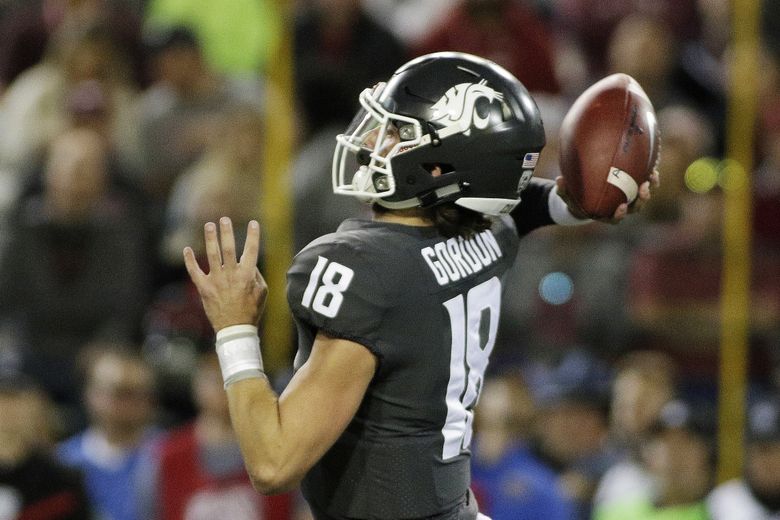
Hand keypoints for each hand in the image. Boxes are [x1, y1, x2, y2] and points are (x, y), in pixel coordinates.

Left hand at [183, 217, 266, 331]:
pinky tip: (186, 249)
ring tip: (209, 225)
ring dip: (210, 239)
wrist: (234, 329)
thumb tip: (251, 263)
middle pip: (228, 248)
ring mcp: (216, 281)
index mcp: (247, 276)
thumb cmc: (251, 311)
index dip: (253, 236)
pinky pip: (194, 271)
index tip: (253, 223)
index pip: (251, 251)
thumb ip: (257, 275)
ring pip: (212, 255)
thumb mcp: (262, 293)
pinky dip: (190, 260)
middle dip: (226, 232)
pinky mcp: (204, 288)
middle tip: (224, 219)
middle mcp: (231, 275)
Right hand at [555, 169, 659, 223]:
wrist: (587, 198)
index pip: (615, 218)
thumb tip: (559, 179)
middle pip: (635, 208)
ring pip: (643, 197)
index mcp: (606, 214)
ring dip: (650, 188)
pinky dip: (648, 176)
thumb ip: (563, 190)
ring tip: (652, 175)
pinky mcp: (633, 189)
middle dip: (641, 200)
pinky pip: (644, 183)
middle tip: (642, 188)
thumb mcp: (567, 196)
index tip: (621, 206)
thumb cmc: (577, 199)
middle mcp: (620, 208)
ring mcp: (629, 199)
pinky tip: (651, 164)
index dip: (620, 214)